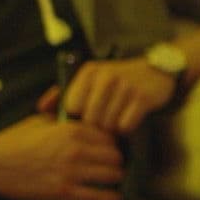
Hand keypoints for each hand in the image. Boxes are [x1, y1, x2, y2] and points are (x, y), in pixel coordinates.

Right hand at [0, 113, 123, 199]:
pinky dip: (110, 198)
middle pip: (115, 155)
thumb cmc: (15, 141)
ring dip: (116, 178)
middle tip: (114, 164)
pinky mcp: (63, 192)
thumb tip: (80, 107)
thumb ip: (64, 114)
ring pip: (112, 175)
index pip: (109, 135)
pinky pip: (98, 196)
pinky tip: (115, 198)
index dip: (112, 142)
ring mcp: (70, 172)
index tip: (111, 147)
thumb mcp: (41, 120)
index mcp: (71, 130)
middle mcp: (75, 150)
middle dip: (116, 160)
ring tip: (115, 179)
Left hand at [36, 58, 176, 134]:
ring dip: (112, 128)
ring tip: (117, 118)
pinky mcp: (142, 98)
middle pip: (90, 119)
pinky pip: (126, 126)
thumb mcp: (92, 79)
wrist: (157, 71)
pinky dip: (127, 127)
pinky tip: (130, 118)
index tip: (87, 116)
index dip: (78, 117)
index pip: (72, 106)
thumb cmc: (118, 80)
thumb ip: (65, 93)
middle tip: (105, 121)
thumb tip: (42, 108)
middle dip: (97, 126)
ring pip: (108, 124)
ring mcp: (126, 86)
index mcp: (90, 71)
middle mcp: (106, 76)